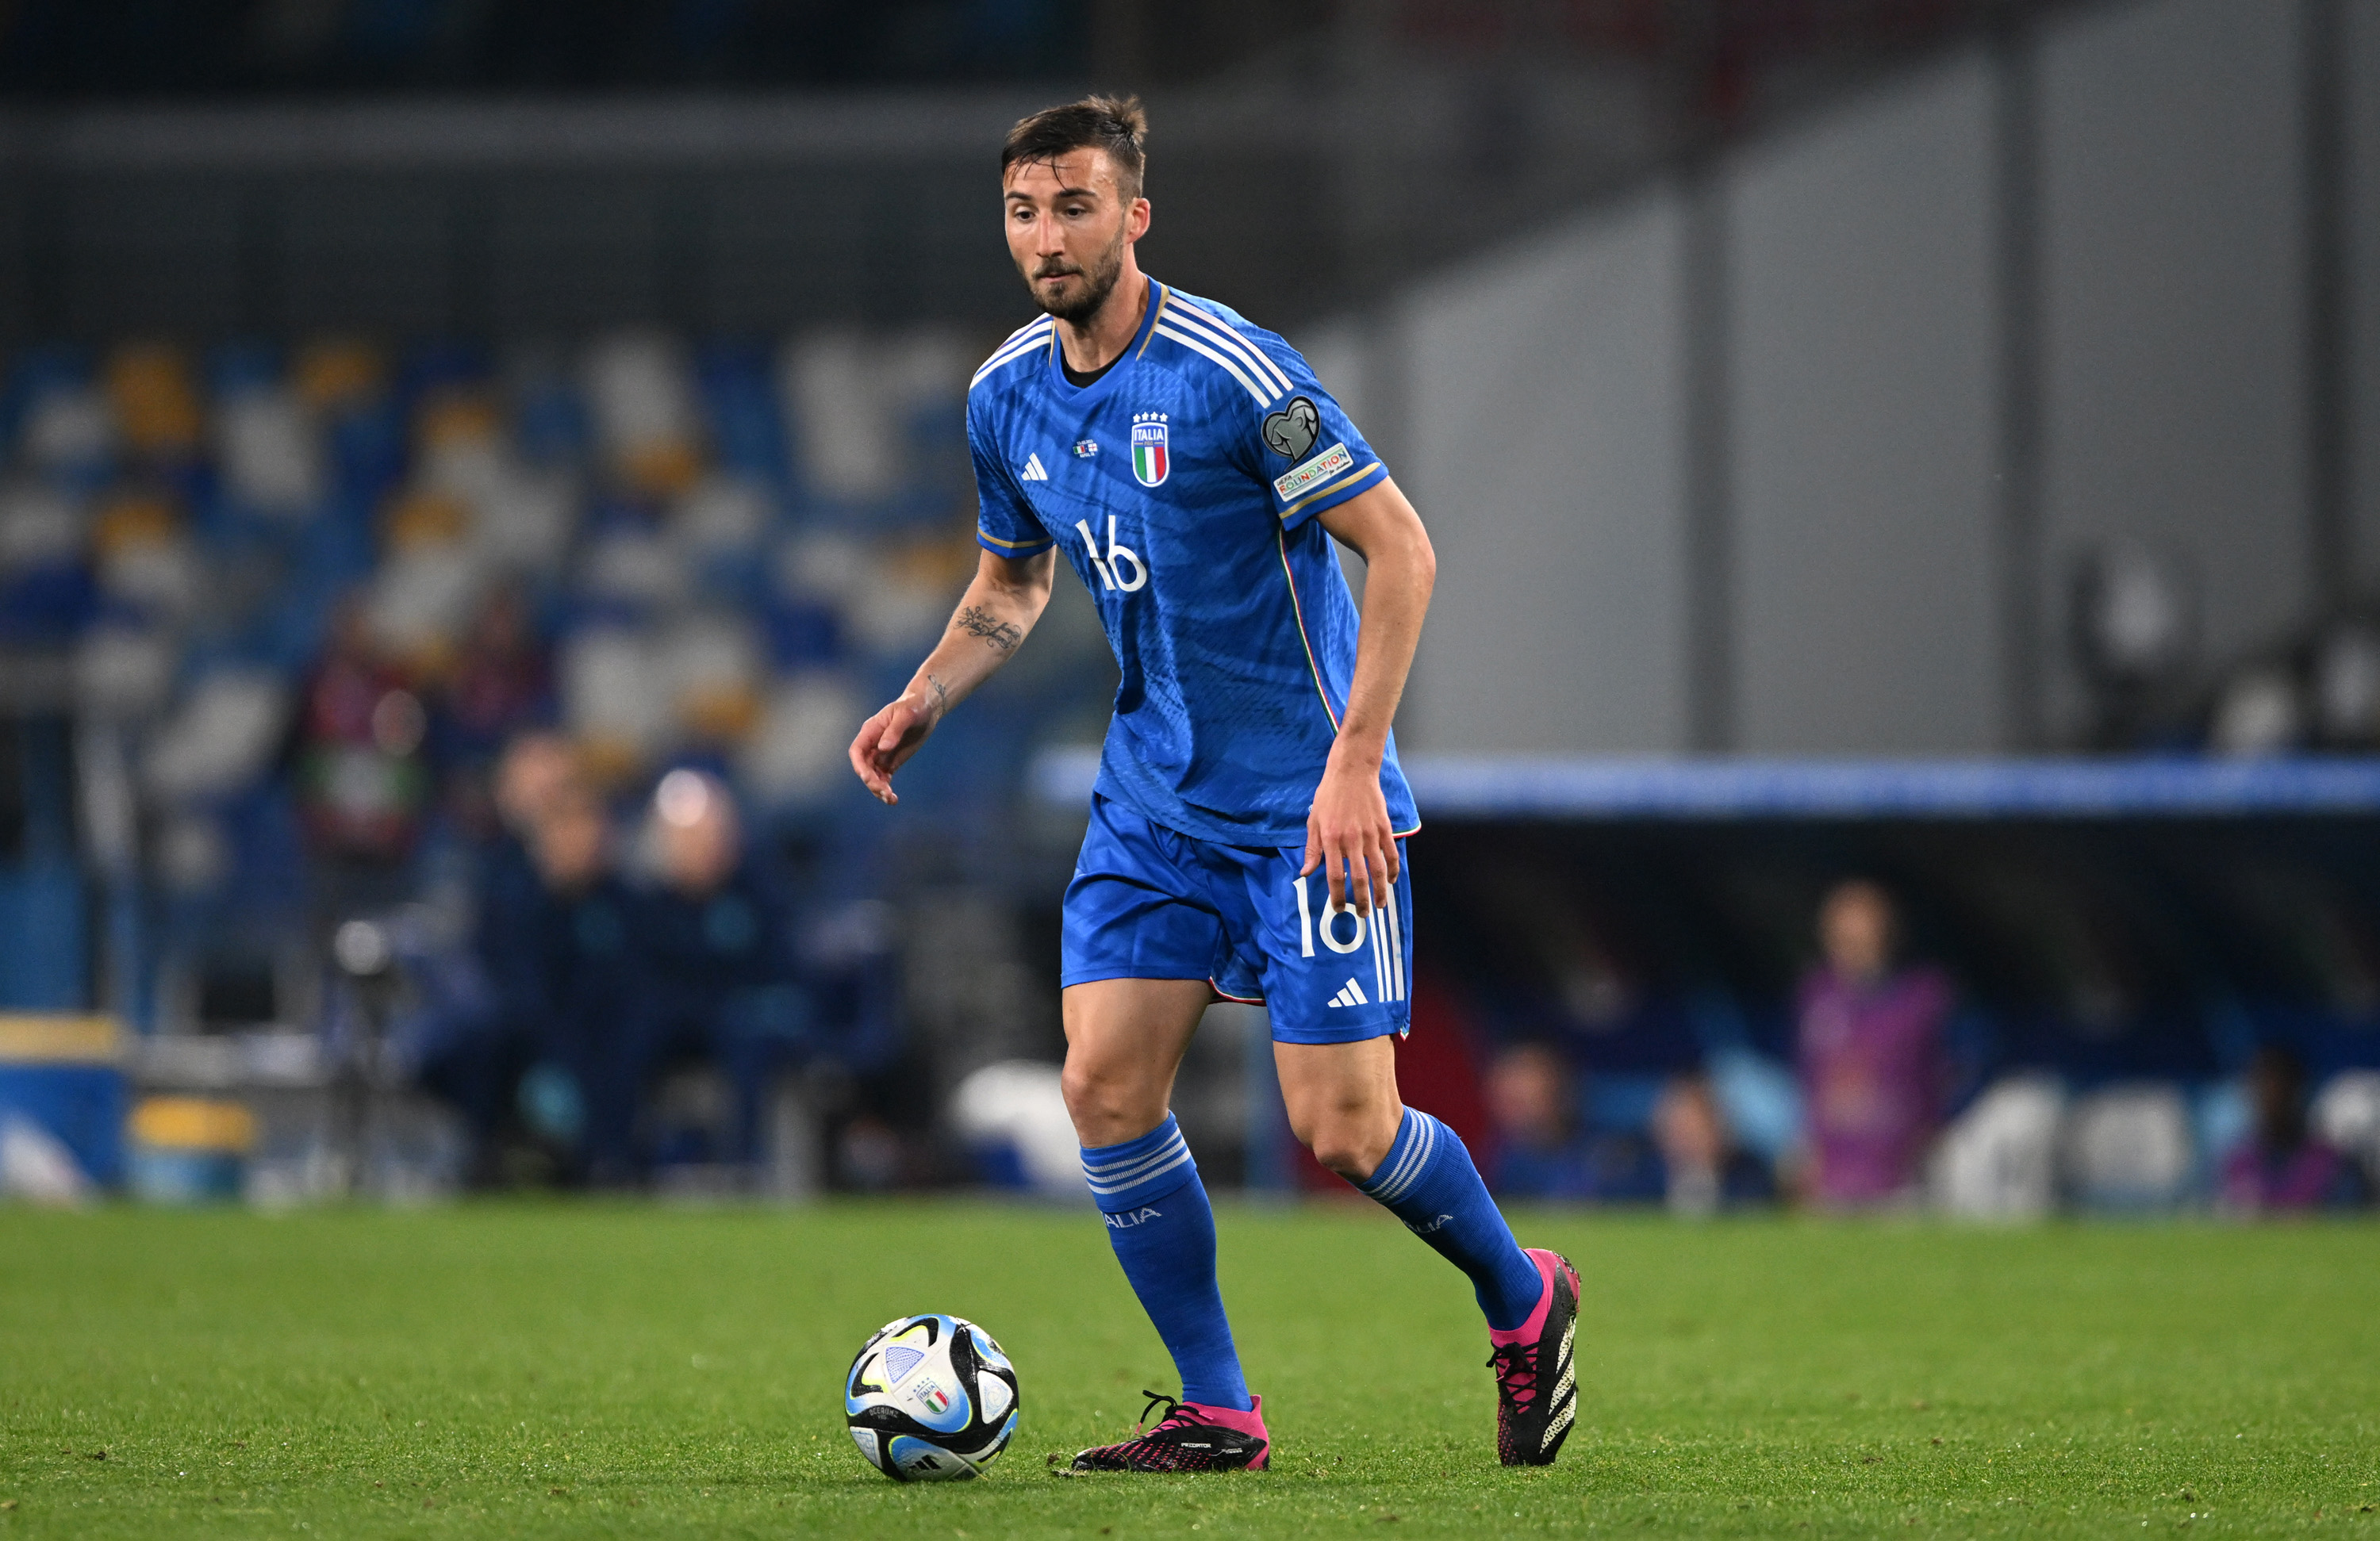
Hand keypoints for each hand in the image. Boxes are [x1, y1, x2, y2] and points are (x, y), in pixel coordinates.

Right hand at [847, 689, 940, 804]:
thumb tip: (882, 748)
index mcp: (871, 731)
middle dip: (872, 781)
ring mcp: (881, 754)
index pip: (857, 751)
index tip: (868, 778)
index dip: (859, 766)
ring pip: (873, 776)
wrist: (926, 709)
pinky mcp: (891, 761)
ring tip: (891, 799)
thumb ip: (894, 731)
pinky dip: (886, 788)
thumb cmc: (914, 706)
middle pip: (864, 767)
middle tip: (886, 792)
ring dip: (878, 789)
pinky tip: (893, 799)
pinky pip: (884, 778)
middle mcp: (873, 744)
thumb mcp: (906, 715)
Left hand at [1302, 751, 1397, 915]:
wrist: (1352, 771)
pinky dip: (1394, 870)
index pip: (1334, 876)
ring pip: (1378, 870)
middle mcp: (1351, 840)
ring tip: (1381, 905)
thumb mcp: (1313, 821)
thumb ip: (1312, 849)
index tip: (1339, 909)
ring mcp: (1370, 834)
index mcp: (1331, 839)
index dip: (1337, 896)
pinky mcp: (1384, 828)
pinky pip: (1391, 854)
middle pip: (1358, 878)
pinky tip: (1392, 880)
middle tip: (1364, 915)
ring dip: (1381, 891)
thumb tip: (1305, 873)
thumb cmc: (1329, 795)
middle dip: (1362, 900)